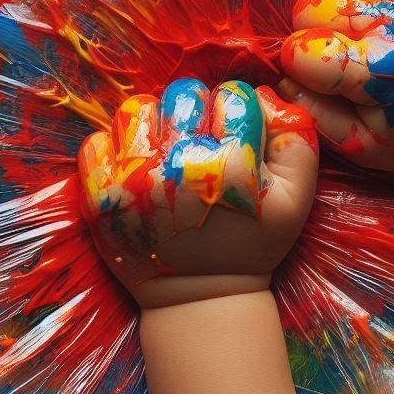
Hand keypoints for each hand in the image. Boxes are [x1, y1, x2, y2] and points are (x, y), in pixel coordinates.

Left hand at [78, 79, 318, 307]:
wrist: (199, 299)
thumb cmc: (251, 242)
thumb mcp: (297, 198)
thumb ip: (295, 138)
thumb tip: (262, 95)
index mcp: (231, 165)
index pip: (233, 95)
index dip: (236, 110)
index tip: (233, 135)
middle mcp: (180, 167)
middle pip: (184, 94)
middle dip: (195, 111)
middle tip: (198, 140)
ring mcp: (134, 181)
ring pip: (138, 109)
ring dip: (153, 123)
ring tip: (164, 150)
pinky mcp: (101, 197)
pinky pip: (97, 142)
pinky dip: (114, 149)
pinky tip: (135, 167)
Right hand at [279, 0, 393, 171]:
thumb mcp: (366, 145)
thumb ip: (317, 115)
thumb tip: (284, 79)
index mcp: (380, 71)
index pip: (302, 50)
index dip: (298, 63)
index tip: (315, 73)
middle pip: (313, 3)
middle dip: (314, 28)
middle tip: (339, 48)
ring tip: (358, 18)